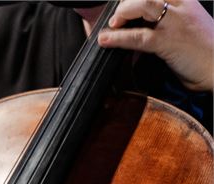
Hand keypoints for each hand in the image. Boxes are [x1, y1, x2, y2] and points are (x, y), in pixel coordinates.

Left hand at [97, 0, 213, 90]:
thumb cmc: (206, 53)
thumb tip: (146, 31)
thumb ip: (170, 24)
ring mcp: (174, 23)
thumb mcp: (190, 28)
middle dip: (128, 1)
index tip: (125, 3)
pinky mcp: (168, 42)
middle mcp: (181, 7)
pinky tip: (106, 39)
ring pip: (143, 5)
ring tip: (111, 24)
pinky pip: (139, 37)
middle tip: (117, 16)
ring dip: (123, 12)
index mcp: (186, 1)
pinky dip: (119, 38)